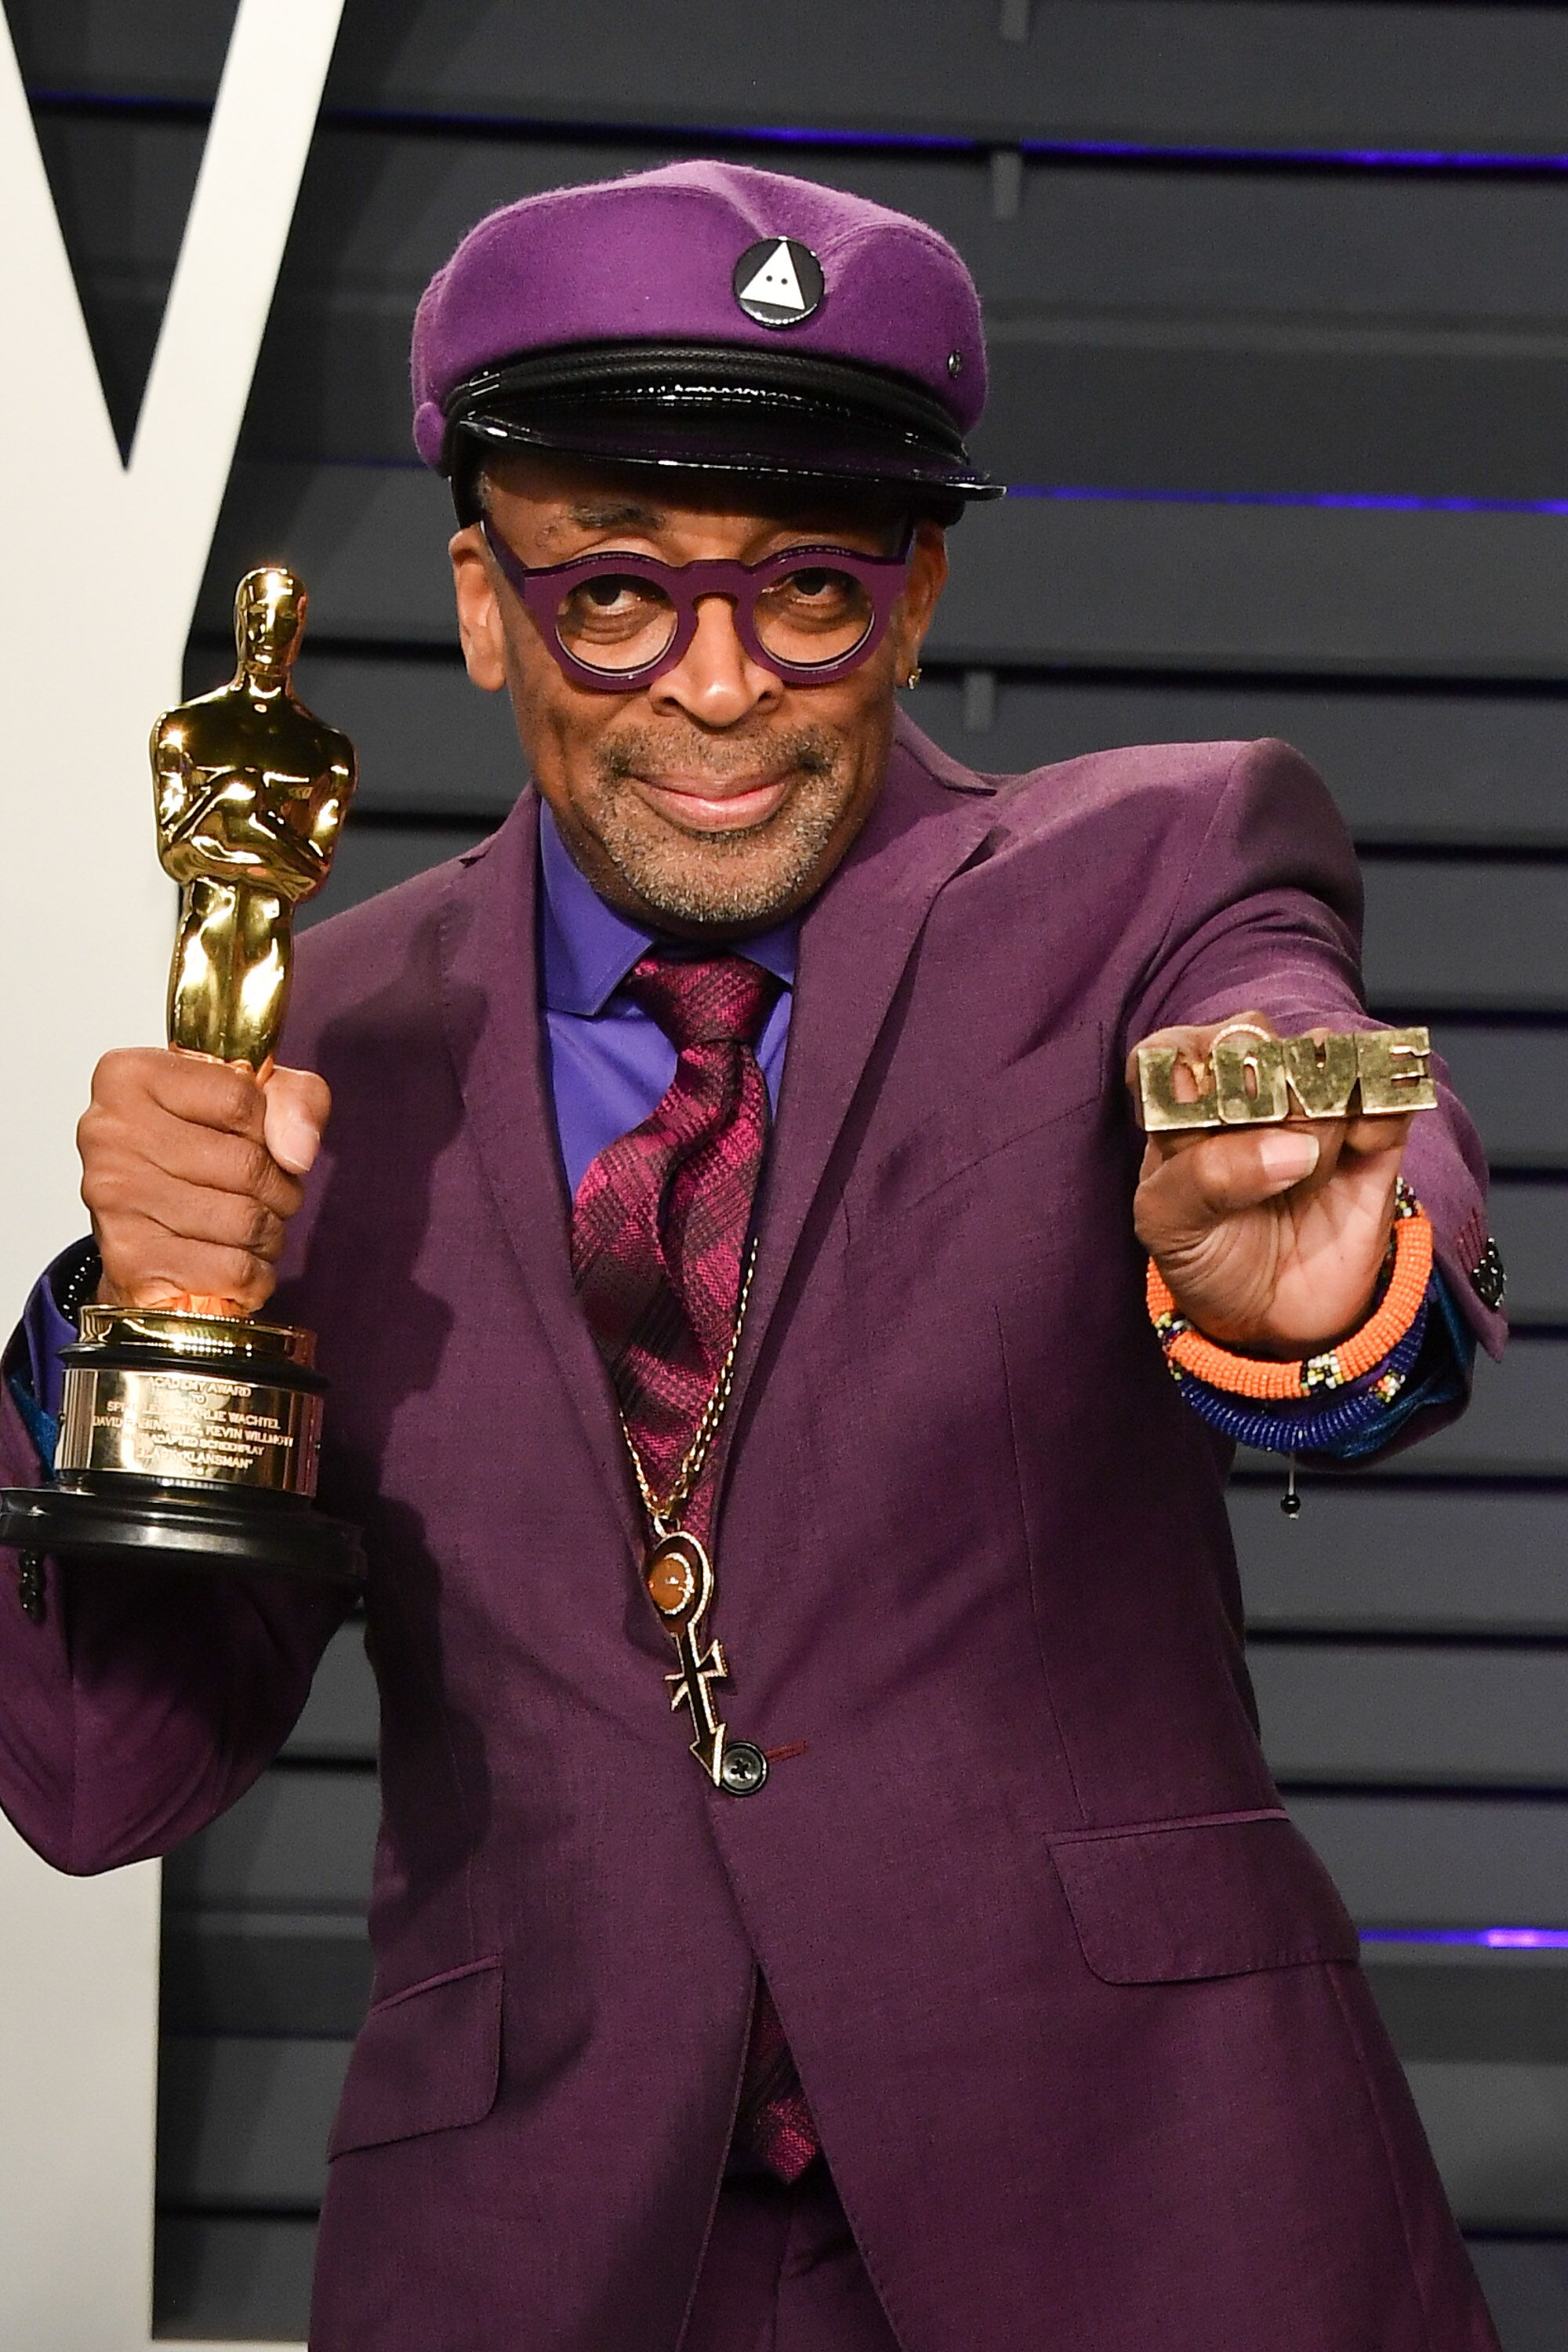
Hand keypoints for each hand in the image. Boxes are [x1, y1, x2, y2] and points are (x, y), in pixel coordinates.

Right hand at [79, 1049, 330, 1314]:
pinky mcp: (130, 1260)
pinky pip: (233, 1268)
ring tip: (248, 1228)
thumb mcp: (258, 1102)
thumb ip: (296, 1100)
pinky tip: (233, 1261)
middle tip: (265, 1194)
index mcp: (130, 1076)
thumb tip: (298, 1151)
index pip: (240, 1098)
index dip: (270, 1128)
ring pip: (245, 1220)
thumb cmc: (199, 1158)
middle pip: (247, 1164)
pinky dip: (253, 1273)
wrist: (148, 1241)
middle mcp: (109, 1132)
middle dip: (280, 1188)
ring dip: (269, 1233)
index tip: (256, 1139)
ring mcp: (114, 1197)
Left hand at [1128, 1013, 1413, 1354]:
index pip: (1170, 1050)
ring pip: (1321, 1063)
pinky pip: (1387, 1095)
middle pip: (1253, 1040)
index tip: (1204, 1119)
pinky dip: (1375, 1120)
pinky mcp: (1371, 1129)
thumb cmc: (1207, 1257)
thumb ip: (1204, 1178)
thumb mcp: (1171, 1227)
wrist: (1274, 1318)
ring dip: (1316, 1121)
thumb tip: (1292, 1147)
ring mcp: (1311, 1103)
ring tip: (1305, 1176)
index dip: (1189, 1075)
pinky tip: (1359, 1155)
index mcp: (1180, 1103)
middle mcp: (1245, 1088)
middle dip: (1259, 1097)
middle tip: (1262, 1149)